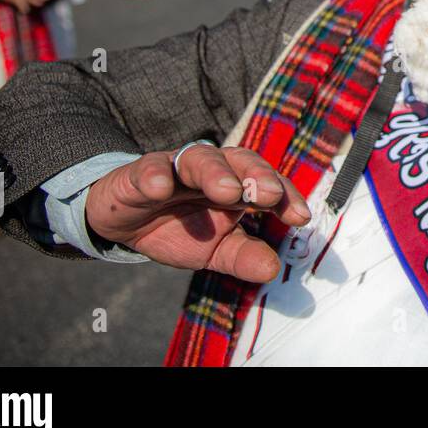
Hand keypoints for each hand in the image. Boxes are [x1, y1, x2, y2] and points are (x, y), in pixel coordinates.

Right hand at [85, 145, 310, 282]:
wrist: (126, 223)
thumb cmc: (179, 229)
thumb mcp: (214, 250)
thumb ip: (242, 257)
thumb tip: (272, 269)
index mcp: (236, 185)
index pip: (267, 182)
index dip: (286, 196)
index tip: (300, 218)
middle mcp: (212, 170)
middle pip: (240, 160)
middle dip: (257, 175)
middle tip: (269, 195)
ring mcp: (176, 168)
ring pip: (200, 158)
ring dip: (215, 173)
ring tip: (227, 191)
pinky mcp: (140, 173)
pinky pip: (149, 168)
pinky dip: (156, 176)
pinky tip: (161, 188)